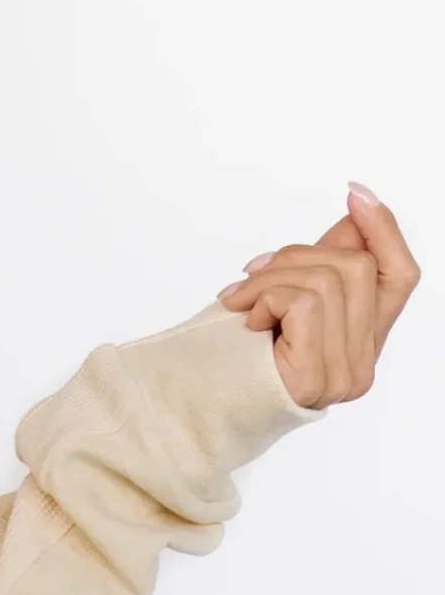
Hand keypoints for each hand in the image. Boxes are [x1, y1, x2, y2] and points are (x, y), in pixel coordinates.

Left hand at [216, 184, 419, 407]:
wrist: (193, 401)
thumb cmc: (235, 351)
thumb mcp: (286, 295)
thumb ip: (325, 261)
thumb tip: (358, 207)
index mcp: (363, 344)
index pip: (401, 277)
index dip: (385, 230)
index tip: (356, 193)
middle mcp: (362, 366)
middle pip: (358, 267)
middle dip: (295, 256)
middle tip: (250, 273)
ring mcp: (343, 377)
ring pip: (328, 281)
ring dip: (271, 278)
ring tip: (240, 299)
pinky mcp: (315, 380)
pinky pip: (305, 304)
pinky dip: (267, 298)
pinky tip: (247, 320)